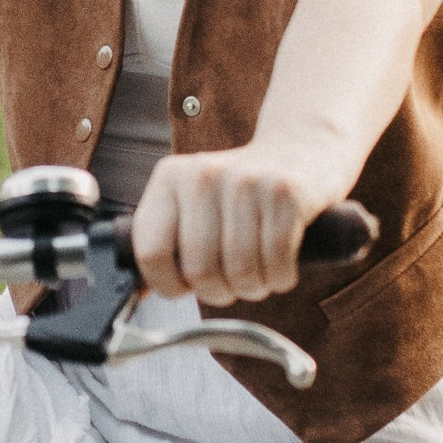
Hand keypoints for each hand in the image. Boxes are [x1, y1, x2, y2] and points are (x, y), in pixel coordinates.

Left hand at [131, 136, 351, 306]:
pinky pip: (277, 264)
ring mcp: (246, 182)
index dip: (168, 285)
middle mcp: (203, 175)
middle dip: (220, 293)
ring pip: (241, 272)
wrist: (302, 149)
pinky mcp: (286, 193)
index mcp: (170, 177)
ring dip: (254, 288)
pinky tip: (281, 267)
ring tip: (259, 274)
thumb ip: (166, 237)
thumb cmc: (241, 192)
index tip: (186, 287)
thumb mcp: (193, 200)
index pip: (150, 253)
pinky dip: (281, 278)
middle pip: (200, 271)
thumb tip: (140, 289)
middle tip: (233, 284)